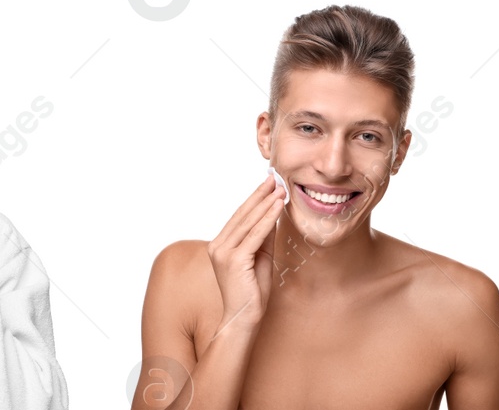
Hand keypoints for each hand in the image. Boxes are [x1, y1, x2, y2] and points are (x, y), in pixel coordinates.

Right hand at [206, 176, 285, 329]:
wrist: (244, 318)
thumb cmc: (253, 291)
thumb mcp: (261, 257)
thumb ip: (264, 236)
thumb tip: (274, 212)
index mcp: (221, 245)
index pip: (239, 217)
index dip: (254, 199)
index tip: (269, 184)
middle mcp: (218, 246)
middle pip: (242, 215)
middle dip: (260, 195)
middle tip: (275, 178)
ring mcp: (224, 253)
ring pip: (249, 222)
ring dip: (266, 203)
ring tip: (280, 188)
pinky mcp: (234, 260)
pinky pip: (255, 235)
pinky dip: (268, 218)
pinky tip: (277, 206)